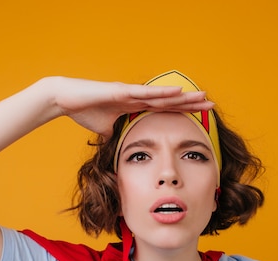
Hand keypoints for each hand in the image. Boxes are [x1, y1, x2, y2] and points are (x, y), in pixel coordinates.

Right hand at [48, 76, 213, 137]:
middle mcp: (136, 97)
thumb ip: (116, 137)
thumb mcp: (105, 131)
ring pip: (161, 95)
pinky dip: (162, 93)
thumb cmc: (84, 112)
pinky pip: (146, 93)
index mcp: (135, 106)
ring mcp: (130, 92)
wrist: (66, 100)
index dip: (181, 111)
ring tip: (202, 96)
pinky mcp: (121, 91)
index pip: (163, 109)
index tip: (200, 113)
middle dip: (189, 103)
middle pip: (168, 101)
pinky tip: (178, 91)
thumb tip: (121, 151)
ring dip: (182, 96)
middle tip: (211, 103)